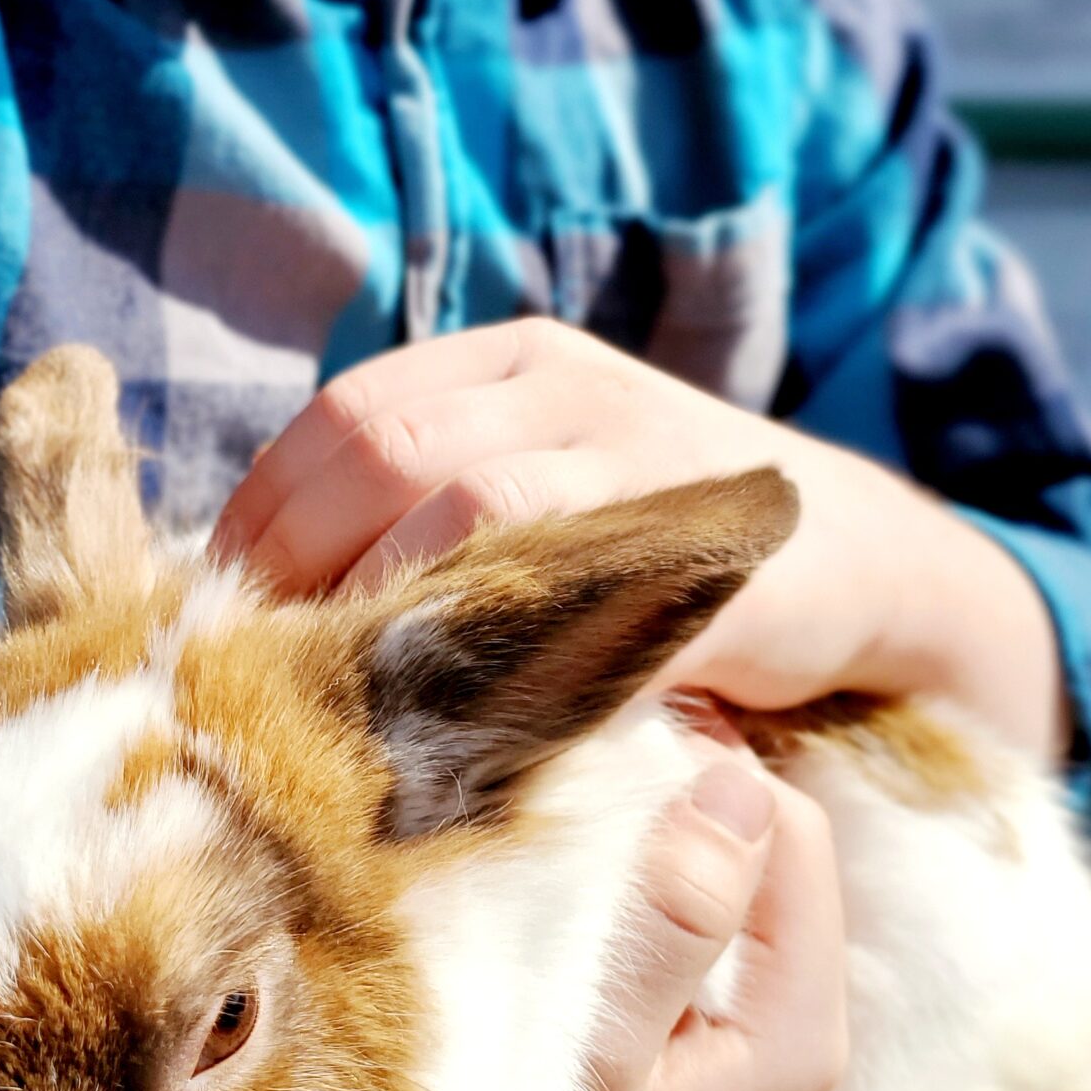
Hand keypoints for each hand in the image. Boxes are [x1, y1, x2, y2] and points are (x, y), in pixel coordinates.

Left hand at [212, 319, 1066, 757]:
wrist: (865, 566)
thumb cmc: (661, 541)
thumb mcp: (548, 477)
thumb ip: (430, 502)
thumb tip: (262, 589)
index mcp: (519, 361)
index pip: (350, 413)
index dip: (270, 510)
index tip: (226, 605)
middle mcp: (576, 390)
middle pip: (388, 450)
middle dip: (309, 563)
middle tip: (267, 665)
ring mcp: (647, 461)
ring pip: (469, 507)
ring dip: (388, 614)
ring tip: (342, 702)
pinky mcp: (706, 554)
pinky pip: (574, 599)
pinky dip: (499, 665)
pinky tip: (453, 728)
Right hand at [432, 738, 847, 1090]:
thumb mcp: (590, 1059)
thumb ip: (669, 924)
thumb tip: (737, 788)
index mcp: (799, 1038)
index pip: (789, 829)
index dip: (699, 765)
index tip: (593, 734)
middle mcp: (796, 1033)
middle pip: (762, 843)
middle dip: (676, 787)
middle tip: (564, 755)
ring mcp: (748, 1035)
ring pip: (721, 869)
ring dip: (646, 825)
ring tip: (549, 795)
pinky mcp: (699, 1037)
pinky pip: (688, 908)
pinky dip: (630, 869)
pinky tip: (556, 858)